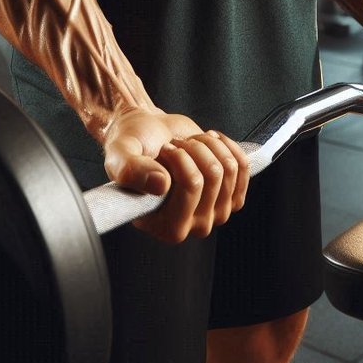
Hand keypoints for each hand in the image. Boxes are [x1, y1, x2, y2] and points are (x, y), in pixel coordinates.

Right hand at [100, 108, 249, 243]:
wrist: (152, 136)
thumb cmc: (135, 147)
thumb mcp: (120, 154)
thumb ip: (129, 170)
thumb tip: (160, 184)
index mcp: (163, 225)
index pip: (191, 186)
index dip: (180, 158)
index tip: (163, 150)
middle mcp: (191, 226)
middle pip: (212, 175)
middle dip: (193, 148)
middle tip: (174, 146)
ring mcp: (215, 214)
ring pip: (228, 168)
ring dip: (207, 145)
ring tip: (188, 145)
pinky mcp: (232, 197)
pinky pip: (242, 166)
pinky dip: (225, 145)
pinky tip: (208, 143)